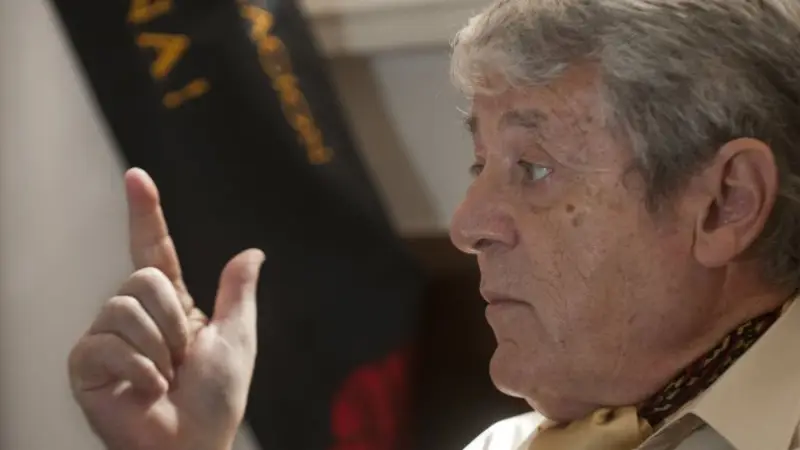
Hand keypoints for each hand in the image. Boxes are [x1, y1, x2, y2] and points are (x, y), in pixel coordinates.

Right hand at [68, 168, 264, 449]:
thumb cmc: (216, 400)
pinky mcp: (86, 365)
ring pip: (125, 305)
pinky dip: (139, 369)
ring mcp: (106, 338)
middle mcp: (134, 315)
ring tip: (164, 376)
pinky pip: (106, 342)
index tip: (137, 177)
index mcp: (170, 306)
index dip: (146, 214)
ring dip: (159, 347)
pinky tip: (146, 389)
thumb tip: (253, 251)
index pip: (154, 250)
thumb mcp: (236, 338)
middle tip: (181, 357)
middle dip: (174, 319)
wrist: (193, 444)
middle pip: (144, 277)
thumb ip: (238, 293)